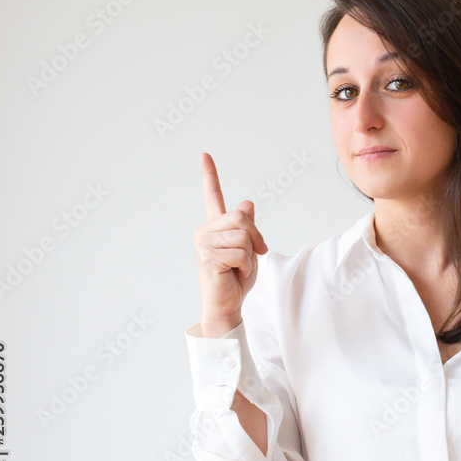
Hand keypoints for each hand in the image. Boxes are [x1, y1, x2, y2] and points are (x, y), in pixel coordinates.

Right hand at [193, 152, 268, 335]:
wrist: (226, 306)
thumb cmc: (236, 279)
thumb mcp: (248, 249)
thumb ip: (247, 227)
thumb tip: (248, 203)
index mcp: (215, 227)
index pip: (212, 196)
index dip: (210, 175)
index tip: (205, 154)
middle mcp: (205, 232)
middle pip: (242, 217)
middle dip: (256, 237)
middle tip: (255, 255)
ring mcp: (204, 244)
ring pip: (244, 235)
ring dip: (251, 254)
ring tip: (240, 267)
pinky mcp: (208, 258)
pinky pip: (241, 252)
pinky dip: (247, 266)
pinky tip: (236, 274)